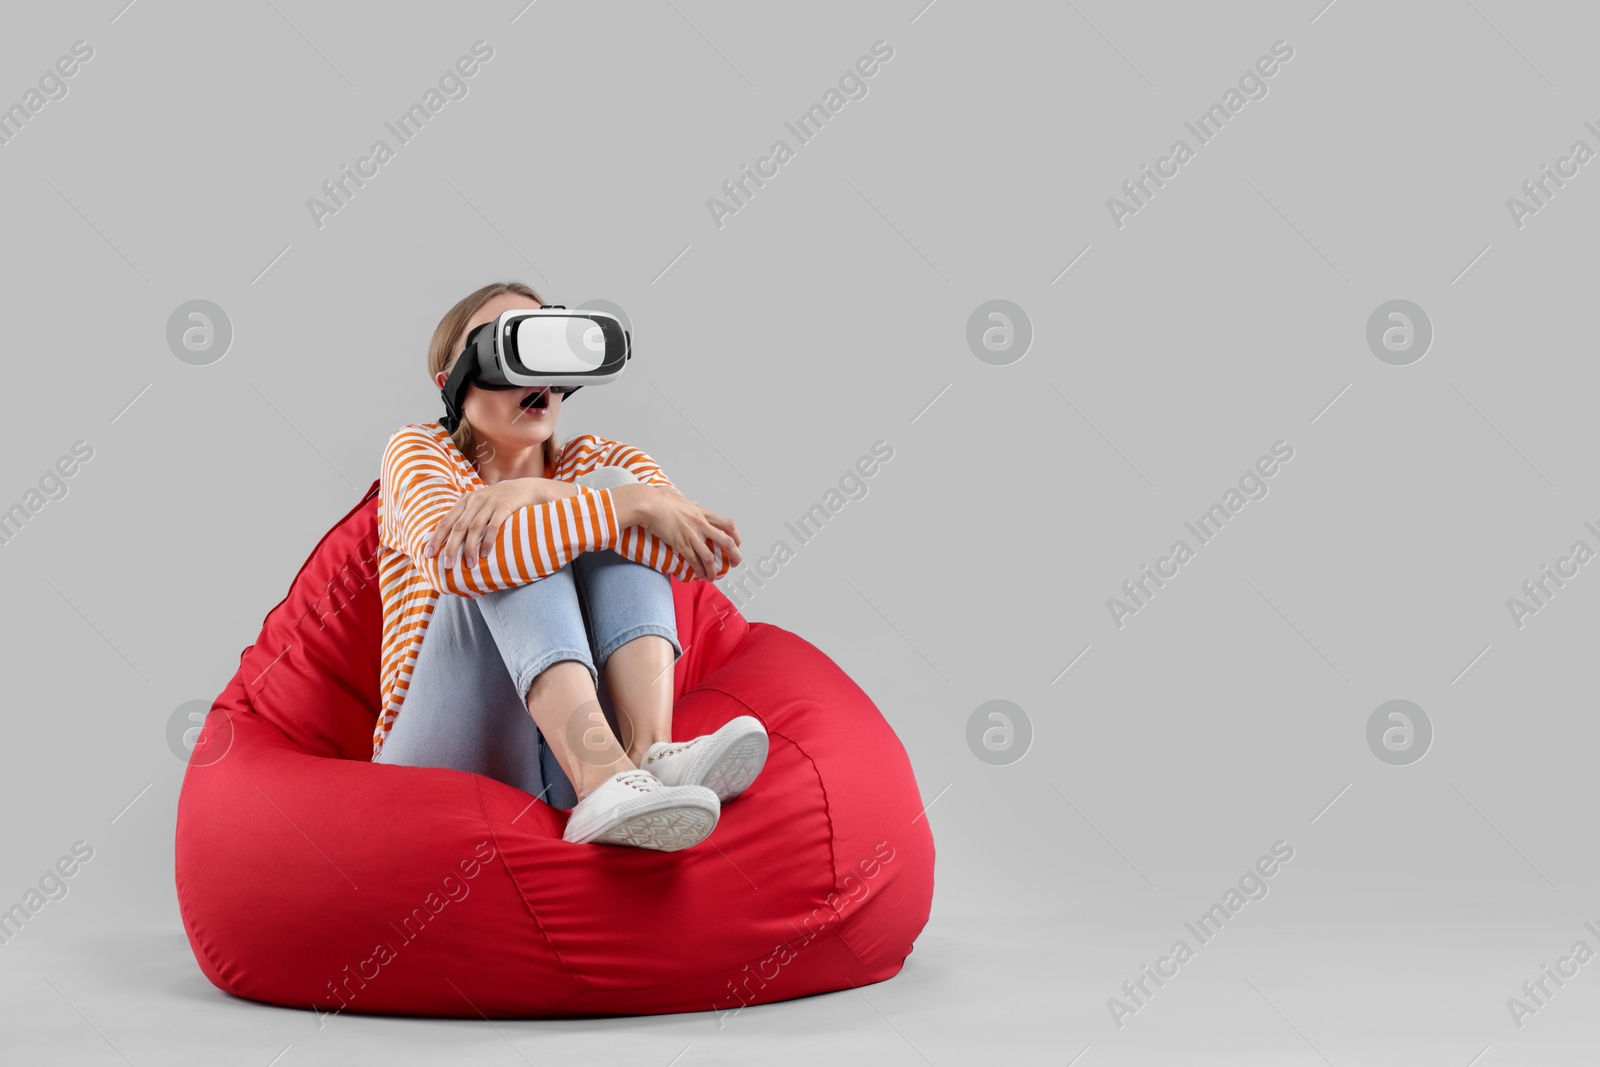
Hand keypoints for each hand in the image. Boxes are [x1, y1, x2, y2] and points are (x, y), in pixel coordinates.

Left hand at [425, 478, 570, 566]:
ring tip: (469, 565)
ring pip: (474, 528)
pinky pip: (493, 526)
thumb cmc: (501, 501)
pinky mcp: (505, 506)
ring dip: (470, 549)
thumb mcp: (481, 503)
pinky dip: (488, 541)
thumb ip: (467, 516)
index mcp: (466, 500)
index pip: (446, 521)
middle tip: (447, 565)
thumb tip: (449, 539)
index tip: (428, 555)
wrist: (527, 488)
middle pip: (458, 527)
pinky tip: (485, 555)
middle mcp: (475, 500)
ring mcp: (490, 502)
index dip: (436, 538)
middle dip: (451, 547)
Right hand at [629, 485, 741, 580]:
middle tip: (735, 563)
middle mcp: (701, 524)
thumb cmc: (658, 498)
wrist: (648, 503)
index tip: (737, 543)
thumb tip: (685, 505)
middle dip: (734, 555)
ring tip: (714, 577)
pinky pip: (694, 561)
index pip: (727, 524)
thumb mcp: (679, 498)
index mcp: (702, 512)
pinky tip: (700, 575)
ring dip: (714, 570)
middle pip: (727, 542)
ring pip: (710, 557)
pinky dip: (699, 570)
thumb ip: (687, 505)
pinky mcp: (680, 544)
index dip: (736, 535)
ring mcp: (692, 535)